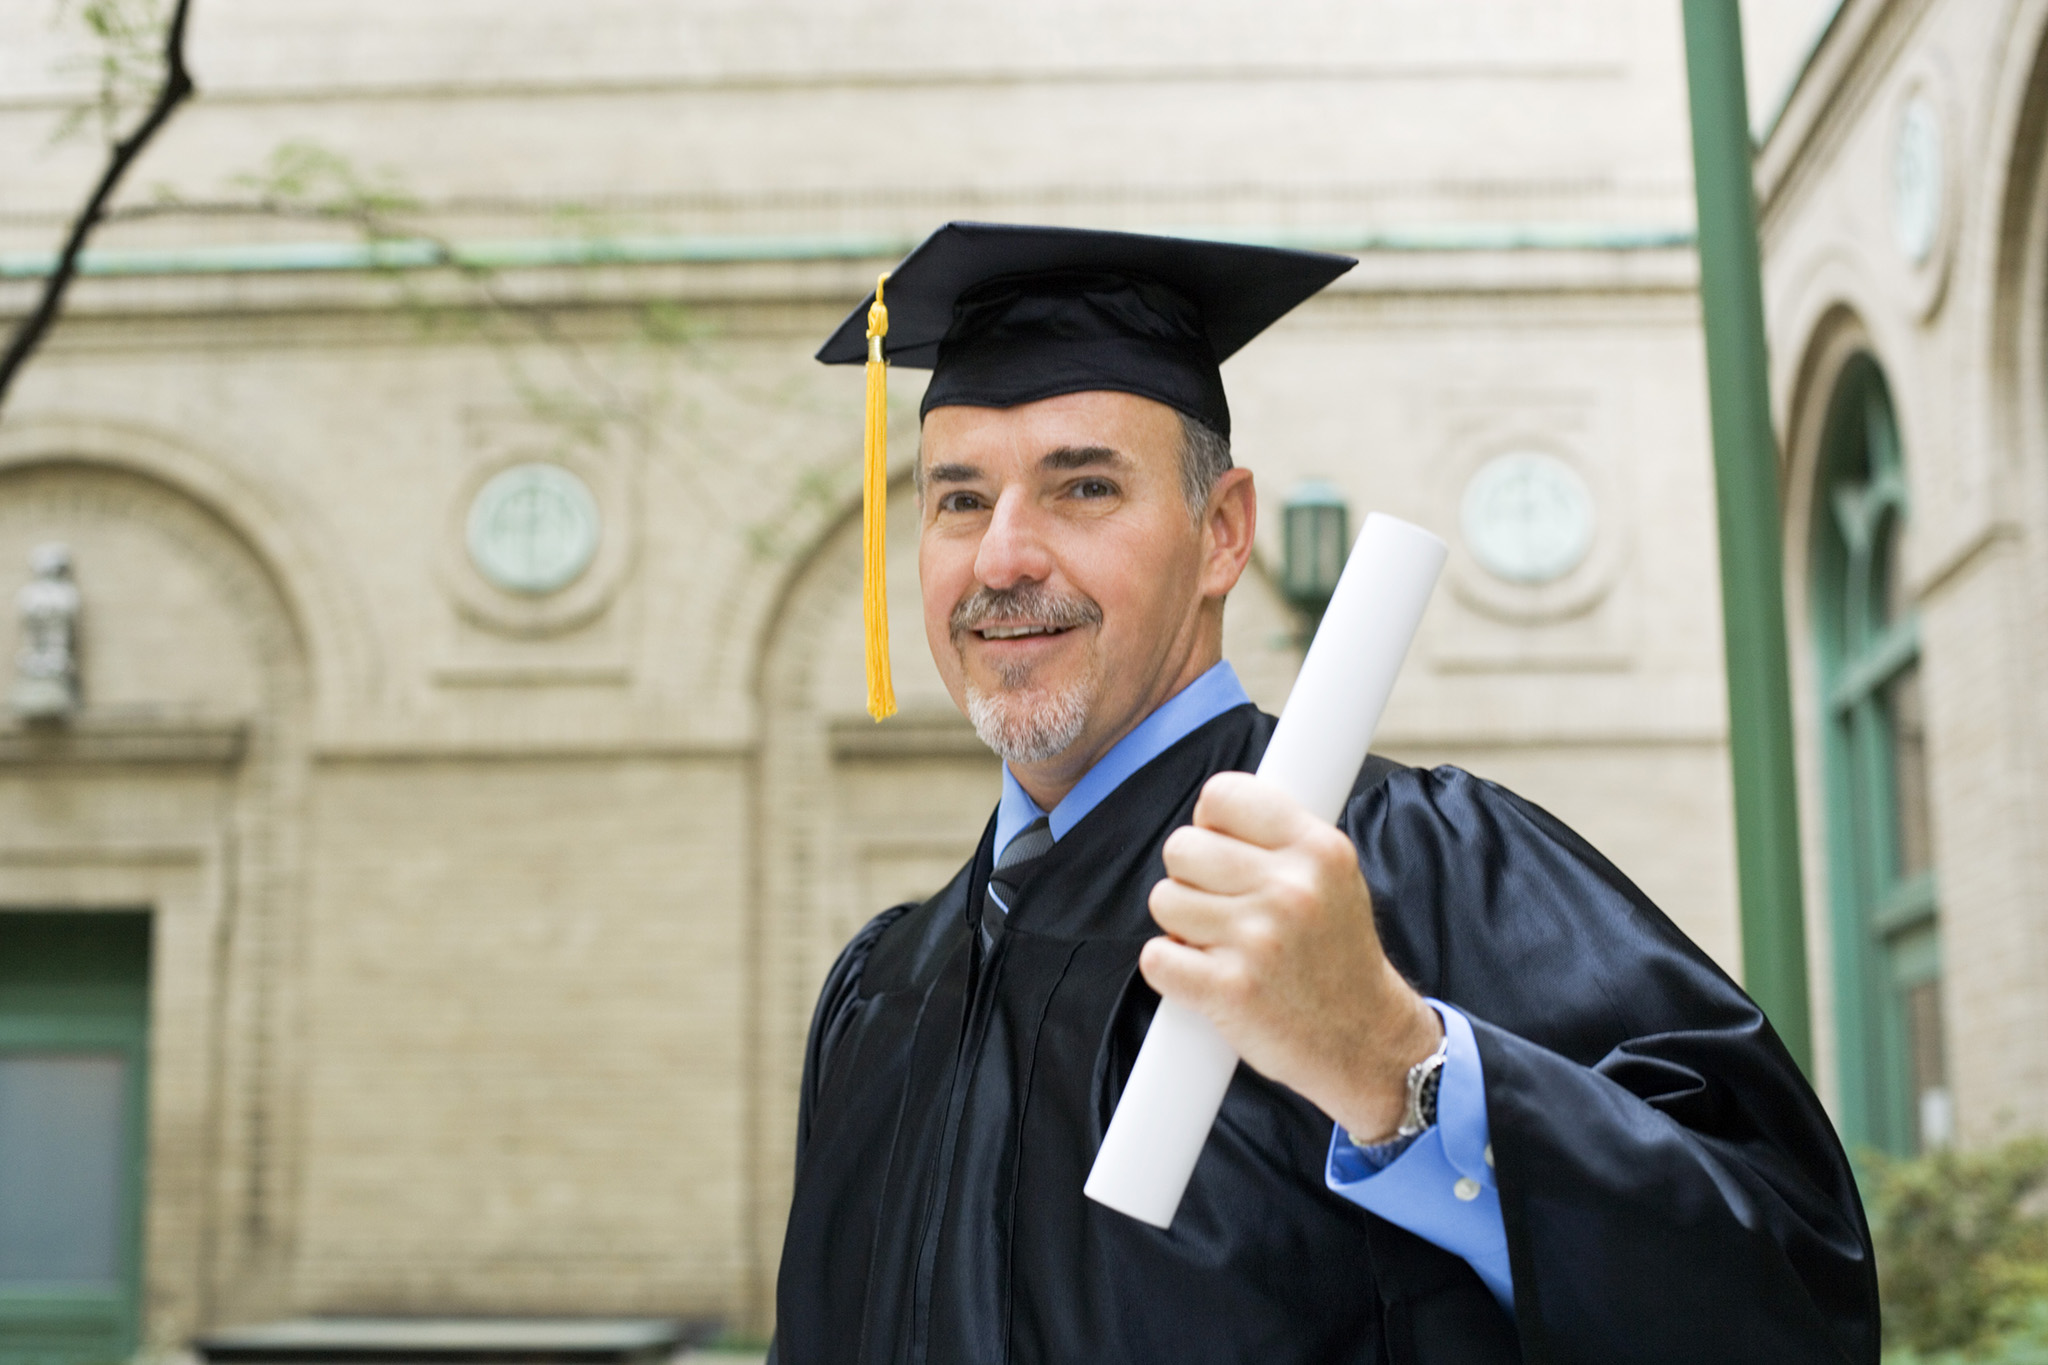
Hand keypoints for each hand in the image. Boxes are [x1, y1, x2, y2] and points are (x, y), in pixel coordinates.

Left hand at [1140, 770, 1442, 1142]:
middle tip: (1224, 908)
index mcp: (1318, 850)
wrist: (1365, 1040)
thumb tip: (1209, 815)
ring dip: (1182, 925)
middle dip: (1192, 878)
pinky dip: (1171, 969)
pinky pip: (1156, 956)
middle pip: (1181, 847)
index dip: (1211, 824)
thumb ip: (1278, 839)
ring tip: (1222, 944)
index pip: (1221, 795)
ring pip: (1163, 900)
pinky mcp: (1230, 991)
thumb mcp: (1334, 876)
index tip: (1223, 852)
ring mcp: (1259, 941)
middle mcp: (1291, 889)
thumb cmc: (1337, 956)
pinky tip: (1206, 976)